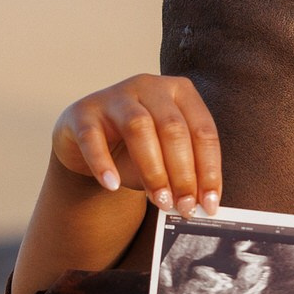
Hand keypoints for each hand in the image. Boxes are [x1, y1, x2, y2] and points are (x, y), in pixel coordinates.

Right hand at [51, 74, 221, 215]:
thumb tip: (203, 206)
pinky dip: (102, 163)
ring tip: (160, 201)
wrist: (91, 141)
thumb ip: (186, 176)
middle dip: (183, 174)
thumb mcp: (168, 158)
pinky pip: (92, 137)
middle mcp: (150, 86)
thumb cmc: (139, 149)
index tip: (210, 203)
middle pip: (173, 129)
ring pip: (139, 127)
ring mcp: (115, 96)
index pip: (203, 131)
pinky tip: (112, 185)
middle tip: (185, 207)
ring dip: (153, 170)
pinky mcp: (84, 112)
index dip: (209, 170)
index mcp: (181, 93)